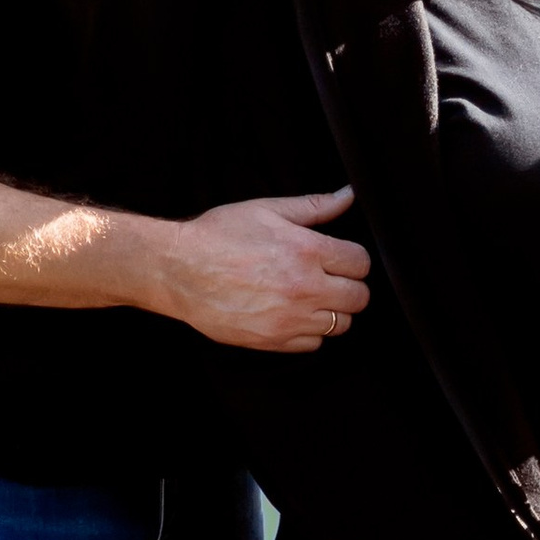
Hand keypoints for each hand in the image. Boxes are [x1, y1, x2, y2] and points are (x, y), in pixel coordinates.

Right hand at [159, 190, 371, 351]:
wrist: (178, 270)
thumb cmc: (217, 236)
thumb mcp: (267, 209)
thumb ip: (315, 206)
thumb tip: (349, 196)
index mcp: (306, 251)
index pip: (360, 263)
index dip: (353, 259)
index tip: (341, 259)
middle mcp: (304, 288)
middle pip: (358, 297)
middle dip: (349, 286)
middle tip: (330, 279)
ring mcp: (290, 318)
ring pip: (340, 324)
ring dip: (332, 311)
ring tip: (310, 297)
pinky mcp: (274, 340)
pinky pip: (314, 343)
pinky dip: (309, 331)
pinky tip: (292, 313)